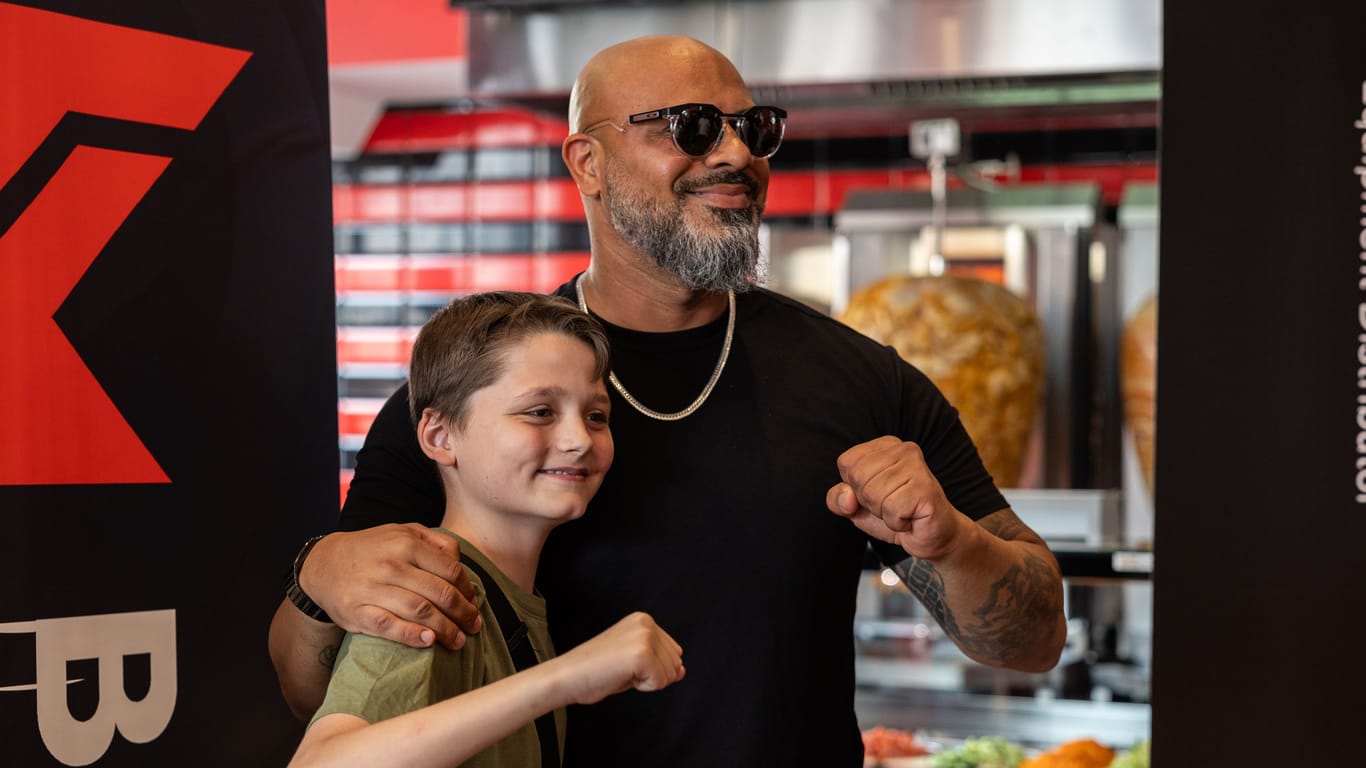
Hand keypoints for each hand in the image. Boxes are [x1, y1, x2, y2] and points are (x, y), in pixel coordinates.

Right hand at [298, 524, 482, 649]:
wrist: (324, 563)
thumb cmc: (372, 549)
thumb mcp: (402, 532)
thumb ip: (435, 542)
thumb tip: (460, 563)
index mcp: (406, 543)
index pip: (450, 570)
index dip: (467, 590)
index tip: (473, 603)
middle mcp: (391, 565)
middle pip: (440, 593)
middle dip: (463, 614)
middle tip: (473, 626)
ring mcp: (372, 589)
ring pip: (420, 611)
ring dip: (445, 629)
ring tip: (459, 641)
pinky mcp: (357, 612)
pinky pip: (389, 626)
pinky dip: (413, 635)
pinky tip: (429, 641)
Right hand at [552, 612, 684, 705]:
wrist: (567, 676)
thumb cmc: (595, 670)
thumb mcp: (635, 663)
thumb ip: (660, 662)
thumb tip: (681, 671)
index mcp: (643, 619)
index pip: (674, 652)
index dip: (653, 668)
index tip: (625, 664)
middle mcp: (646, 623)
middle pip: (675, 663)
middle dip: (653, 675)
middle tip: (622, 670)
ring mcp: (645, 637)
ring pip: (670, 674)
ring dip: (647, 681)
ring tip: (620, 672)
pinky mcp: (642, 655)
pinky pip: (660, 683)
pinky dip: (643, 687)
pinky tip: (621, 676)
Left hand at [826, 435, 969, 560]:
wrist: (931, 535)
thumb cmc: (895, 514)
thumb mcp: (856, 506)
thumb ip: (837, 499)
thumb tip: (847, 497)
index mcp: (884, 446)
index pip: (846, 463)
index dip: (854, 487)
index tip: (877, 494)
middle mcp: (903, 449)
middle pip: (858, 477)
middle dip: (870, 501)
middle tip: (892, 504)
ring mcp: (917, 467)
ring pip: (873, 494)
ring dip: (884, 513)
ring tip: (902, 510)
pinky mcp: (925, 488)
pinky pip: (891, 509)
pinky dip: (896, 521)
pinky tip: (910, 517)